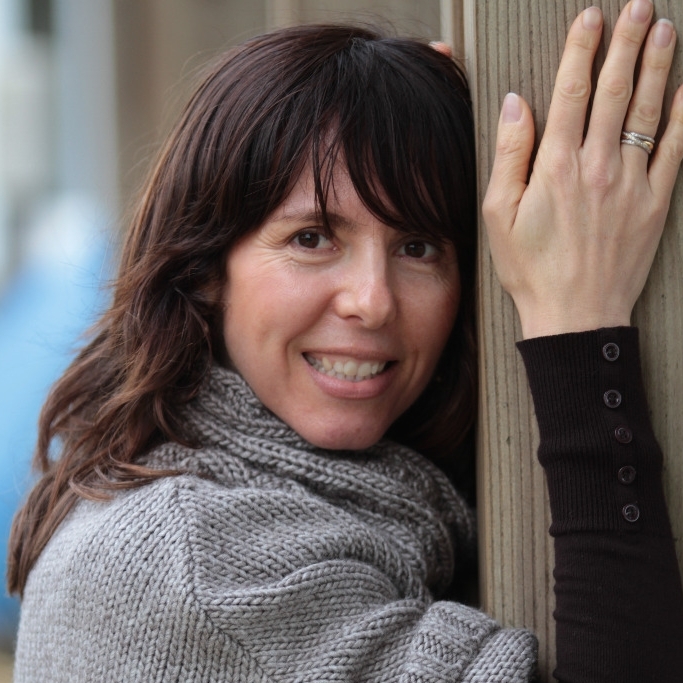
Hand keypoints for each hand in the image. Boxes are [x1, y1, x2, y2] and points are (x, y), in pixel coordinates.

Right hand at [483, 0, 682, 338]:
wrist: (575, 314)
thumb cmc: (531, 269)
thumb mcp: (500, 215)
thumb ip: (509, 155)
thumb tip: (517, 104)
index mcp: (556, 166)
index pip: (573, 93)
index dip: (582, 50)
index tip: (592, 18)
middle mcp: (599, 166)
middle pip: (616, 91)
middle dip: (628, 43)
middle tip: (641, 6)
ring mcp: (632, 183)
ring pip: (649, 112)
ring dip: (659, 67)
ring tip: (666, 30)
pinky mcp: (656, 204)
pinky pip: (675, 151)